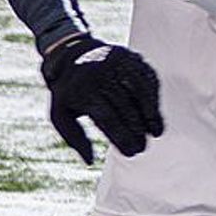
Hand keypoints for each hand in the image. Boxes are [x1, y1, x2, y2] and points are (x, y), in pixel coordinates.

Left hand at [40, 33, 163, 164]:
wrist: (73, 54)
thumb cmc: (69, 92)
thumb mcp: (61, 113)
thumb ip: (74, 137)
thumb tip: (89, 161)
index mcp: (82, 90)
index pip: (107, 118)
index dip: (121, 137)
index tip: (131, 153)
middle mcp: (101, 75)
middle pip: (125, 107)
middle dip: (136, 131)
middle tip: (142, 148)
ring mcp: (118, 64)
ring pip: (140, 92)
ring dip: (150, 115)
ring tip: (155, 133)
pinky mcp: (131, 58)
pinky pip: (147, 80)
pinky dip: (153, 98)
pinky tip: (155, 115)